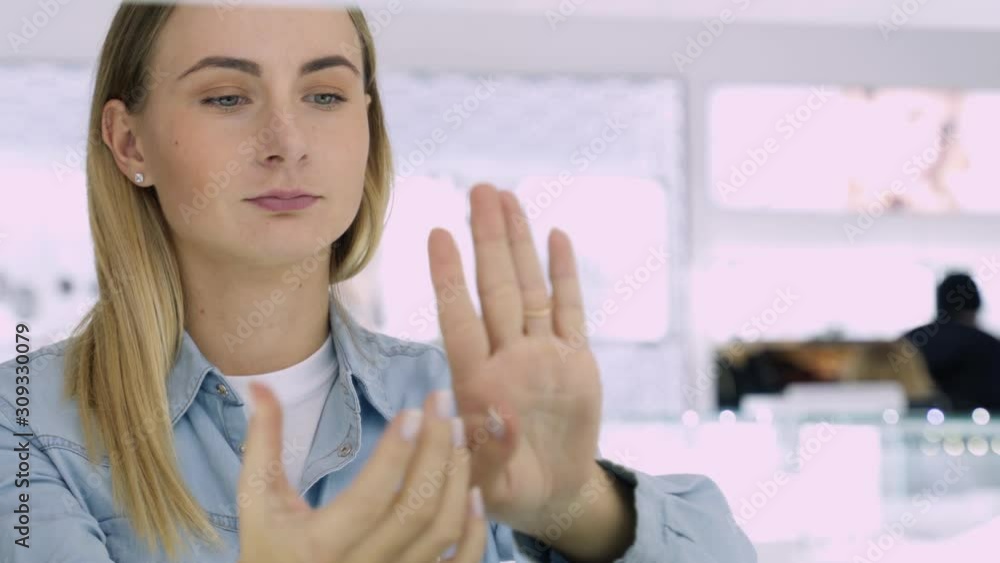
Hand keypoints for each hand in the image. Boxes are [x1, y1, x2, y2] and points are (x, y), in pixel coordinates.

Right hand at [237, 382, 486, 562]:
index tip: (413, 411)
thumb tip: (260, 385)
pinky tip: (474, 492)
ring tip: (456, 432)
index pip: (369, 497)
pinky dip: (475, 531)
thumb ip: (263, 443)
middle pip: (416, 507)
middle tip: (443, 404)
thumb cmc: (269, 549)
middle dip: (437, 449)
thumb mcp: (258, 501)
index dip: (396, 453)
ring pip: (443, 531)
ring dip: (458, 478)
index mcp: (320, 545)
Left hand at [426, 183, 603, 533]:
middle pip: (496, 288)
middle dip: (488, 239)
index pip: (461, 319)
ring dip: (519, 243)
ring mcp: (543, 355)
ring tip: (506, 197)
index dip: (450, 278)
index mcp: (479, 382)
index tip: (437, 234)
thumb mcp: (493, 485)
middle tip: (479, 190)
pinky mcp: (576, 361)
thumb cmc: (510, 491)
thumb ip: (492, 449)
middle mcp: (509, 358)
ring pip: (530, 288)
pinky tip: (556, 237)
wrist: (553, 493)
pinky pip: (571, 310)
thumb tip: (496, 410)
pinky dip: (565, 275)